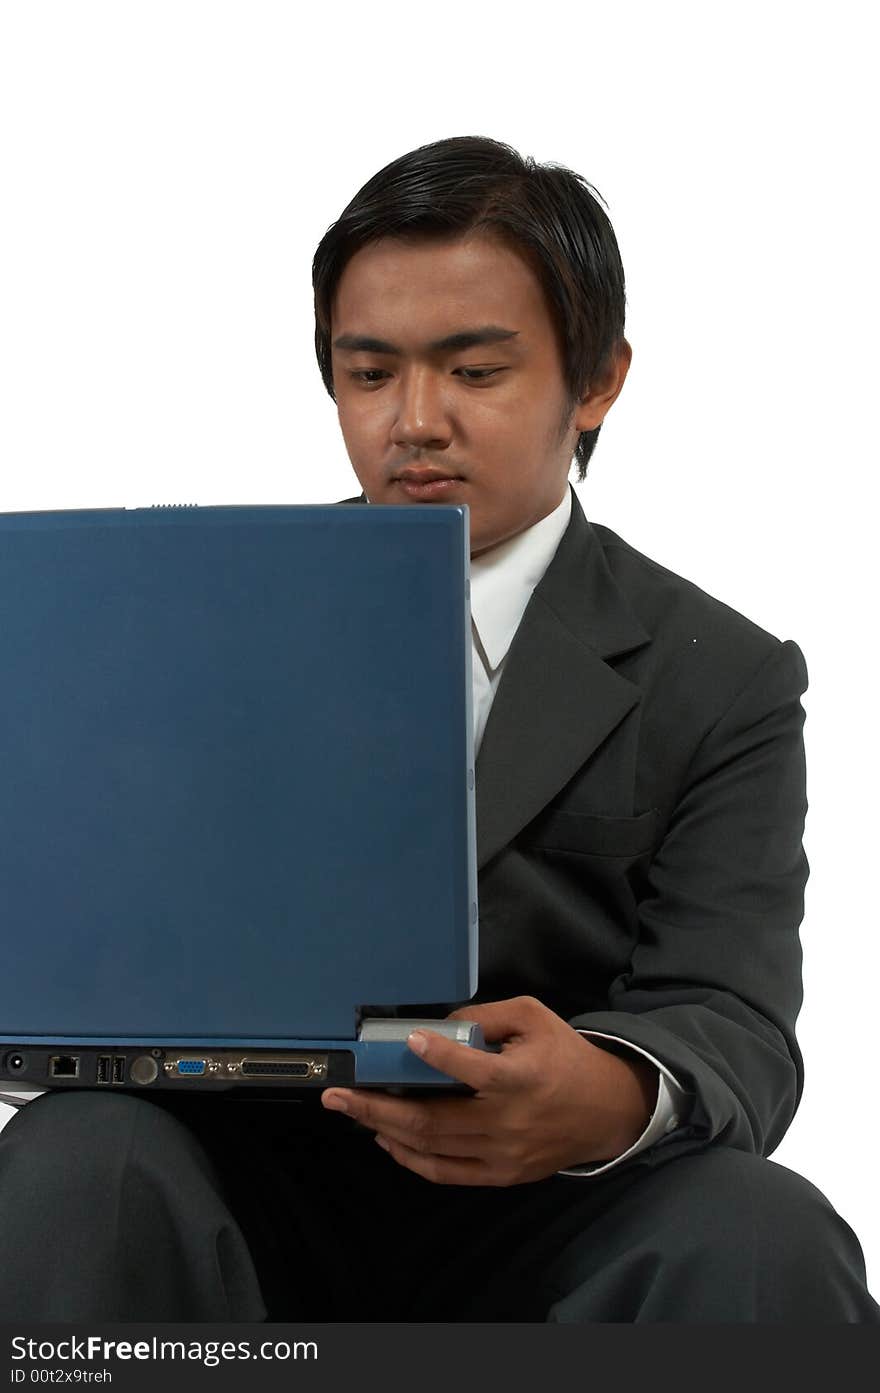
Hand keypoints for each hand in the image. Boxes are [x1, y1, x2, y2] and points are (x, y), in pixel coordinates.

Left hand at [320, 995, 657, 1185]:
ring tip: (352, 1112)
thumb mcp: (534, 1017)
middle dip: (378, 1106)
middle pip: (434, 1120)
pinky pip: (446, 1172)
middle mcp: (509, 1122)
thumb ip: (487, 1015)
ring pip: (432, 1148)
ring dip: (385, 1130)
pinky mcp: (500, 1175)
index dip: (440, 1056)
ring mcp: (503, 1155)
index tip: (411, 1041)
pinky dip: (411, 1158)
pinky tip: (386, 1138)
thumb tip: (438, 1023)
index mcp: (522, 1078)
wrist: (605, 1110)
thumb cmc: (564, 1055)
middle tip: (337, 1095)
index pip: (475, 1070)